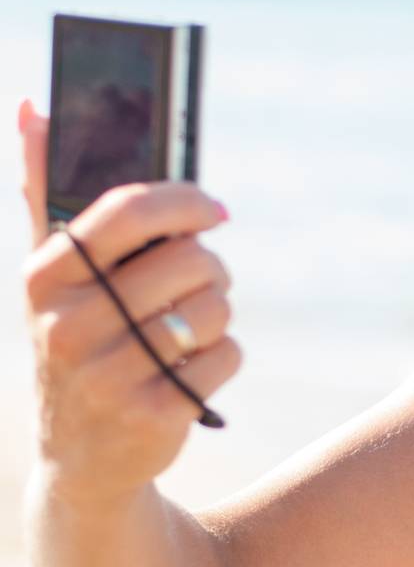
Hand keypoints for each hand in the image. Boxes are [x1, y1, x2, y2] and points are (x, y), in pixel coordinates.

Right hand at [17, 98, 240, 501]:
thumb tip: (33, 106)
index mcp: (45, 276)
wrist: (82, 459)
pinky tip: (188, 372)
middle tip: (199, 282)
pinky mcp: (152, 414)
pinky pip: (227, 355)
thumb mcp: (51, 274)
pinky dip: (221, 358)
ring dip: (216, 313)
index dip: (184, 201)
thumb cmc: (78, 339)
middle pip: (188, 261)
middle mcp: (68, 324)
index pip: (128, 210)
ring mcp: (108, 374)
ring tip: (184, 331)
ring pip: (214, 307)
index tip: (213, 210)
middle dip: (209, 267)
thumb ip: (44, 190)